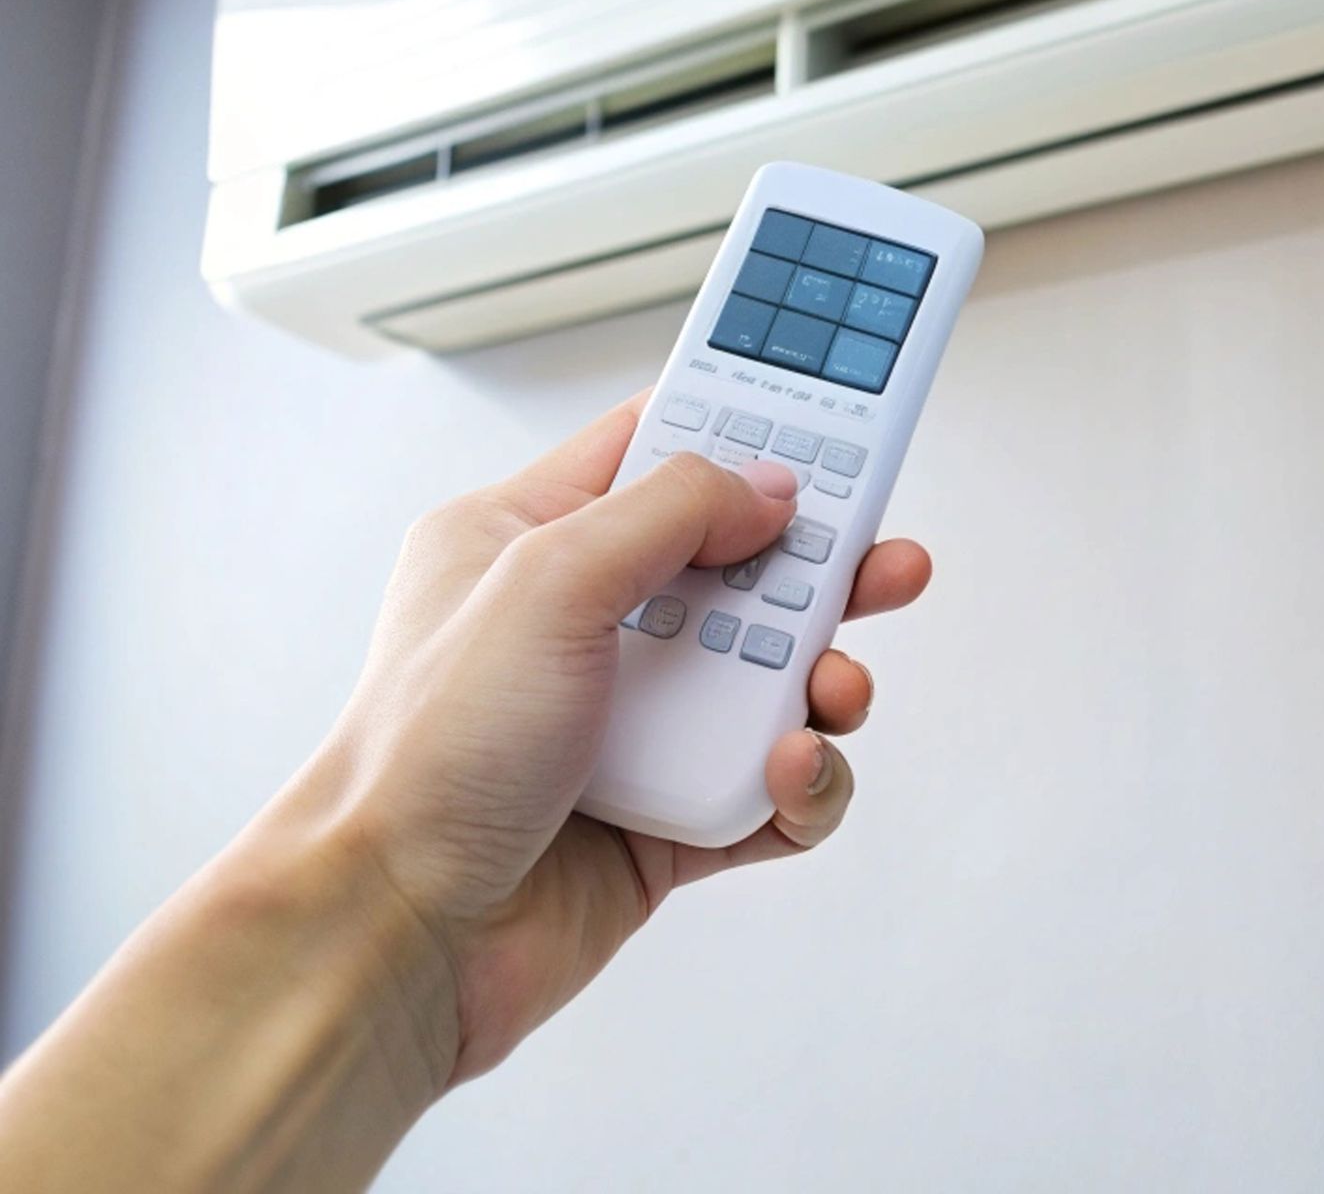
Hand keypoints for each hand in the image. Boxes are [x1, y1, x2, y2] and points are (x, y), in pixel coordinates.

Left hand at [269, 391, 930, 1084]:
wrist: (396, 938)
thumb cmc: (425, 756)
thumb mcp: (546, 578)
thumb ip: (672, 510)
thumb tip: (769, 488)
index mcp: (533, 540)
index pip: (655, 450)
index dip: (742, 433)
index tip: (827, 428)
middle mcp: (589, 624)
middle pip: (741, 566)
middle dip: (823, 566)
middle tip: (883, 564)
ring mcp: (633, 722)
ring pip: (772, 676)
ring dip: (823, 680)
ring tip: (833, 689)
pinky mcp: (670, 814)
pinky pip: (774, 785)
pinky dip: (804, 782)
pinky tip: (789, 775)